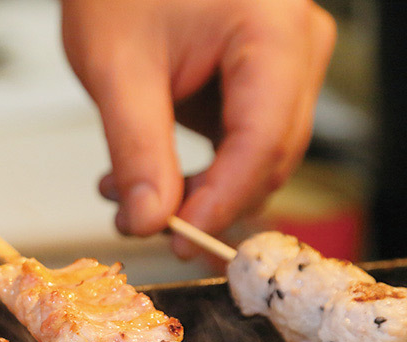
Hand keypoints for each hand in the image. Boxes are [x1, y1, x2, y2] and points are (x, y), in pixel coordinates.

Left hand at [61, 0, 335, 255]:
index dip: (221, 200)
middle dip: (203, 202)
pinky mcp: (259, 87)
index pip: (262, 139)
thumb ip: (136, 149)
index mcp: (272, 31)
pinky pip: (239, 148)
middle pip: (267, 157)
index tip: (176, 239)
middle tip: (136, 223)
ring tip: (121, 193)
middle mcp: (295, 50)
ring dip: (192, 193)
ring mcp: (283, 69)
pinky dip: (193, 173)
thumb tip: (147, 221)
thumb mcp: (117, 69)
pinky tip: (139, 178)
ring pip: (255, 162)